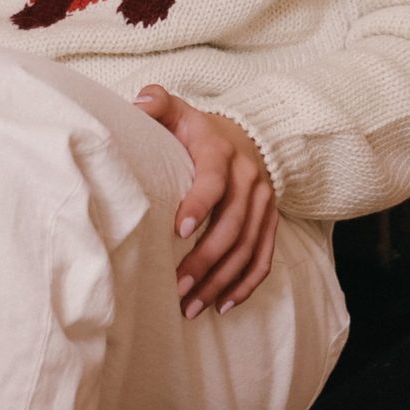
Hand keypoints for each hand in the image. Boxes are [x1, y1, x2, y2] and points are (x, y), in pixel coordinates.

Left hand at [134, 85, 277, 319]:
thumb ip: (157, 103)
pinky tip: (222, 305)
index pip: (214, 180)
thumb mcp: (178, 111)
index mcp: (221, 151)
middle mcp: (248, 177)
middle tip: (177, 287)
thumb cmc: (197, 131)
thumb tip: (138, 102)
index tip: (178, 229)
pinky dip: (246, 284)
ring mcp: (264, 202)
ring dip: (220, 280)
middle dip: (205, 260)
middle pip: (232, 225)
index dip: (199, 204)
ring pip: (247, 248)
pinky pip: (263, 257)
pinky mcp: (270, 221)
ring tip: (191, 306)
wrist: (245, 135)